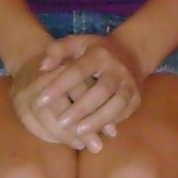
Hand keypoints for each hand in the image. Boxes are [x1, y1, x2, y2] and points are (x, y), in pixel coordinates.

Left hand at [44, 32, 145, 149]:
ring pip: (116, 105)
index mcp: (99, 54)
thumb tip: (43, 67)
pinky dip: (110, 124)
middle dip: (81, 108)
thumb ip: (56, 51)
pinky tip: (94, 133)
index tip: (41, 100)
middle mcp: (117, 69)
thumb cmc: (93, 51)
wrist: (130, 54)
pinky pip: (124, 114)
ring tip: (78, 133)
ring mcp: (129, 84)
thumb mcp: (75, 43)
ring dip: (97, 120)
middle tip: (61, 122)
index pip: (77, 71)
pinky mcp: (136, 98)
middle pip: (101, 91)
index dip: (59, 86)